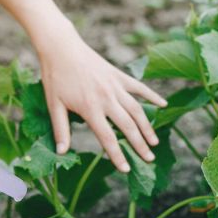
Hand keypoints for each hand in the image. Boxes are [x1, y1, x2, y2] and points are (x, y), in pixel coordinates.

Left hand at [36, 26, 166, 172]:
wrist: (61, 47)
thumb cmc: (55, 77)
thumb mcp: (53, 105)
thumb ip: (60, 130)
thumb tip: (62, 152)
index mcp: (90, 108)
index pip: (107, 138)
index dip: (117, 155)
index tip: (126, 169)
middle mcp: (107, 98)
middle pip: (128, 127)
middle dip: (140, 145)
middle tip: (149, 159)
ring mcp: (115, 86)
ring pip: (137, 110)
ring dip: (148, 127)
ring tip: (155, 142)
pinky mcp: (119, 75)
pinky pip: (139, 88)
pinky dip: (152, 96)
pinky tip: (163, 105)